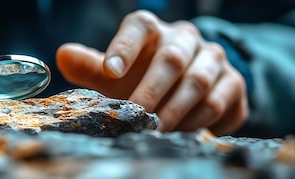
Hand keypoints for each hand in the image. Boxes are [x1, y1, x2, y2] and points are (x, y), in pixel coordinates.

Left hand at [56, 10, 247, 135]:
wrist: (185, 85)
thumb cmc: (139, 75)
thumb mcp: (112, 72)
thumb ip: (89, 66)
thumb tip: (61, 56)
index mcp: (151, 30)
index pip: (138, 27)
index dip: (124, 47)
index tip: (109, 71)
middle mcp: (184, 38)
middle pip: (171, 58)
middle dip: (151, 90)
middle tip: (135, 114)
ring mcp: (213, 59)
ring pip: (198, 81)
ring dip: (175, 109)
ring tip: (156, 130)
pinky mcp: (232, 84)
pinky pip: (219, 102)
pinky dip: (199, 121)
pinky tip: (182, 133)